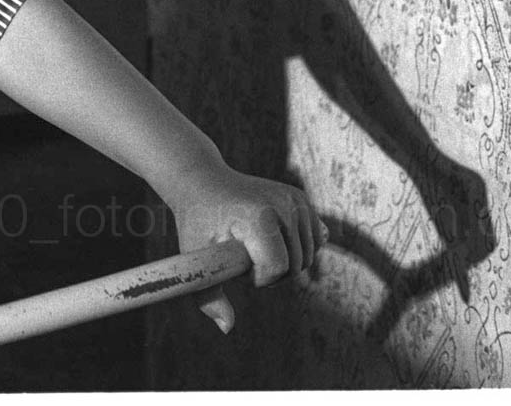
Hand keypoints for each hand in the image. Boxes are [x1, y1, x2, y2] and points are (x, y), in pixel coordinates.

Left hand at [162, 160, 326, 333]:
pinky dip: (298, 247)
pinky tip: (274, 237)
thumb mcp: (195, 258)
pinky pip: (315, 239)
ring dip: (285, 261)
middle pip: (297, 265)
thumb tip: (226, 328)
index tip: (238, 266)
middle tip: (243, 254)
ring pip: (308, 255)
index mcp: (257, 217)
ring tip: (255, 244)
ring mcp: (295, 199)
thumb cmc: (197, 222)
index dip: (258, 278)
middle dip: (271, 271)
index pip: (278, 268)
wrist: (202, 182)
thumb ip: (208, 296)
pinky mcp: (301, 198)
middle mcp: (282, 203)